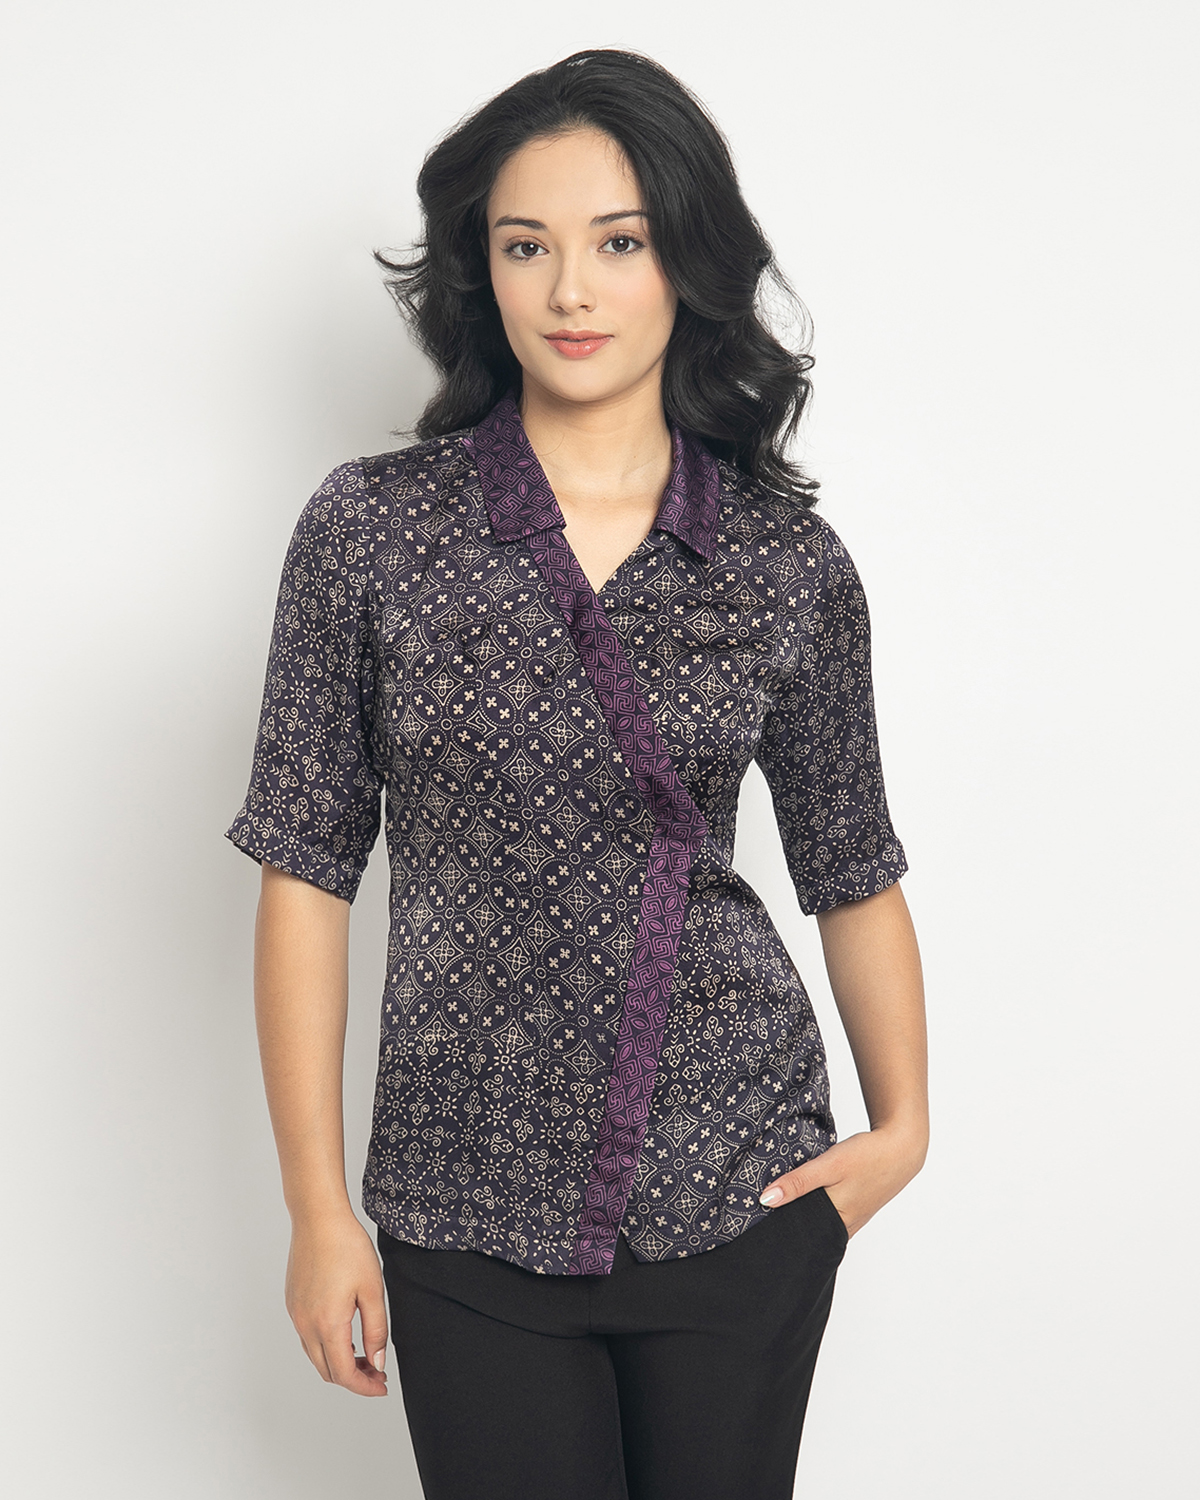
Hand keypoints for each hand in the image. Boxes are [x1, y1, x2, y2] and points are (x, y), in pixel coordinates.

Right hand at [285, 1211, 389, 1396]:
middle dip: (353, 1378)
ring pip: (315, 1356)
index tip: (382, 1386)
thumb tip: (377, 1362)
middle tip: (377, 1371)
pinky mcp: (292, 1303)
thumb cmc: (347, 1247)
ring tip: (364, 1353)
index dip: (365, 1386)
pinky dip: (326, 1346)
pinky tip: (345, 1332)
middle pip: (327, 1370)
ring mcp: (295, 1314)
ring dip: (338, 1362)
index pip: (344, 1374)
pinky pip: (307, 1337)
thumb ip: (376, 1330)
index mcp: (327, 1324)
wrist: (318, 1218)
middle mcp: (305, 1324)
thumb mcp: (373, 1289)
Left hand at [757, 1122, 926, 1238]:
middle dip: (788, 1230)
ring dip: (802, 1219)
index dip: (780, 1237)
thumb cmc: (867, 1156)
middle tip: (758, 1226)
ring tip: (774, 1215)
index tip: (756, 1234)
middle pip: (809, 1234)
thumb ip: (798, 1183)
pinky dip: (815, 1210)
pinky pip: (829, 1216)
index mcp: (837, 1222)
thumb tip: (765, 1200)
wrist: (902, 1147)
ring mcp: (852, 1218)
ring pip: (819, 1224)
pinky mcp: (855, 1207)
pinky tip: (803, 1202)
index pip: (801, 1239)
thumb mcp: (829, 1166)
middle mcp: (845, 1226)